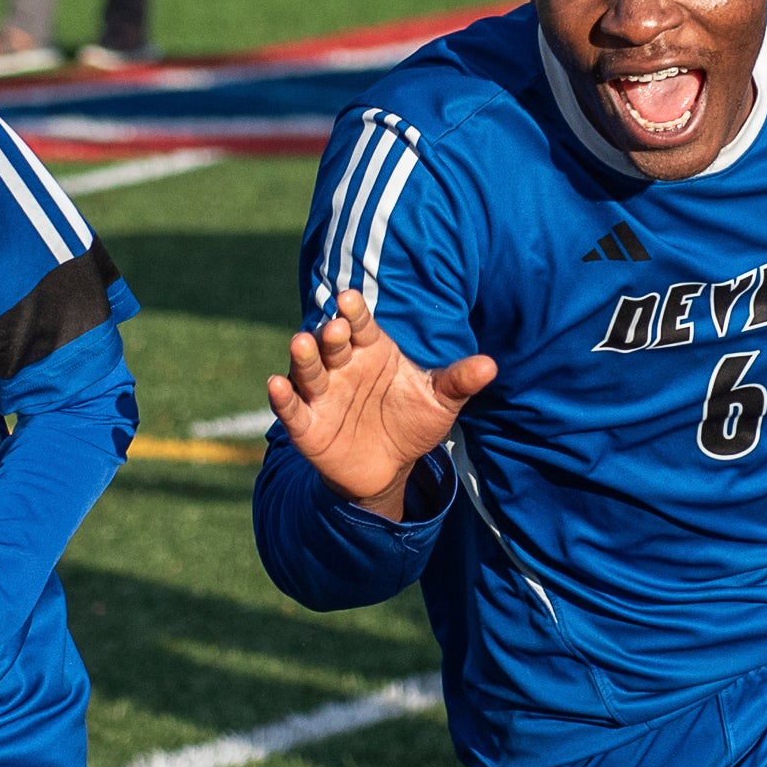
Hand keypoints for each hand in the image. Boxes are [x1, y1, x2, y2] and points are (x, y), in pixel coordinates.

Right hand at [267, 287, 497, 518]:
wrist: (389, 468)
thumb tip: (491, 366)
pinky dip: (281, 397)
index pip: (361, 326)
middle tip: (335, 326)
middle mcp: (342, 366)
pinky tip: (275, 384)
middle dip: (331, 333)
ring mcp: (322, 394)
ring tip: (301, 342)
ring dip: (303, 356)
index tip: (351, 299)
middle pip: (332, 344)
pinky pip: (291, 408)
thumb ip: (459, 382)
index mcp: (372, 351)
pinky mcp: (306, 424)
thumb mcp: (439, 403)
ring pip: (308, 370)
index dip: (354, 312)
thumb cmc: (412, 423)